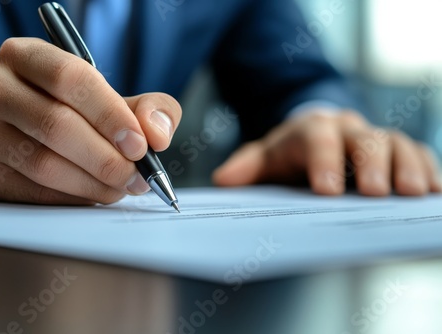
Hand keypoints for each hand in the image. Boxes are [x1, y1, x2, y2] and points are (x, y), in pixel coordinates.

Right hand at [0, 38, 180, 203]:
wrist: (6, 125)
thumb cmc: (63, 106)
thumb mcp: (105, 95)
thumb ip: (145, 108)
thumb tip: (157, 135)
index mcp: (25, 56)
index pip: (70, 79)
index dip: (110, 115)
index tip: (140, 145)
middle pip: (56, 125)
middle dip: (107, 158)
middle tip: (137, 177)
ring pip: (44, 165)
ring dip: (93, 183)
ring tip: (121, 187)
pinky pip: (35, 192)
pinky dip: (74, 197)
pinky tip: (94, 193)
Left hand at [213, 109, 440, 195]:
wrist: (315, 135)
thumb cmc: (290, 152)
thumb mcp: (265, 157)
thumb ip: (246, 166)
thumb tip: (223, 180)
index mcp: (310, 129)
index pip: (317, 139)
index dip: (324, 161)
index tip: (327, 191)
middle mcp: (346, 128)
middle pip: (363, 139)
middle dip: (371, 165)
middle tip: (375, 192)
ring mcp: (374, 136)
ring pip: (396, 143)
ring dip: (406, 166)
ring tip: (413, 192)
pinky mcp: (396, 149)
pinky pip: (417, 151)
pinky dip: (427, 168)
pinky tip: (434, 189)